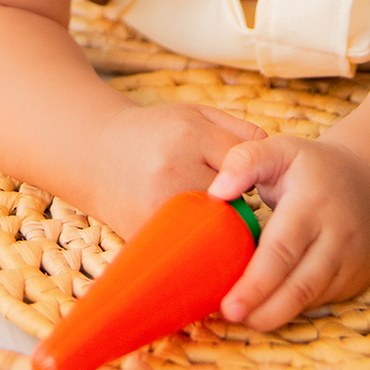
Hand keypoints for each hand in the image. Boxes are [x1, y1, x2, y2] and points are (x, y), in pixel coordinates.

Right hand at [84, 102, 263, 238]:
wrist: (95, 153)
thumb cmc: (154, 132)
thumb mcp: (196, 115)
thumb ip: (240, 130)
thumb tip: (274, 161)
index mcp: (190, 136)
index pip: (244, 165)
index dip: (256, 178)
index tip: (258, 187)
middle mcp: (173, 172)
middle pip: (233, 205)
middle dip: (245, 215)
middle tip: (249, 220)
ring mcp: (156, 207)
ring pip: (212, 235)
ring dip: (225, 239)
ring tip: (228, 237)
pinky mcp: (145, 234)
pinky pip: (186, 253)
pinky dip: (200, 255)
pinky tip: (203, 248)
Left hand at [208, 133, 369, 330]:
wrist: (368, 182)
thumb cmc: (311, 167)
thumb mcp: (281, 149)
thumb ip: (246, 160)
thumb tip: (216, 192)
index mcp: (313, 203)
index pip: (282, 250)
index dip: (255, 283)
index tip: (228, 304)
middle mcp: (337, 236)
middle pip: (299, 285)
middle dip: (264, 309)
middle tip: (230, 318)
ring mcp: (351, 261)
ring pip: (312, 299)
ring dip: (276, 315)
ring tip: (244, 318)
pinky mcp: (356, 278)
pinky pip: (321, 301)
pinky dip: (294, 309)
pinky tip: (268, 310)